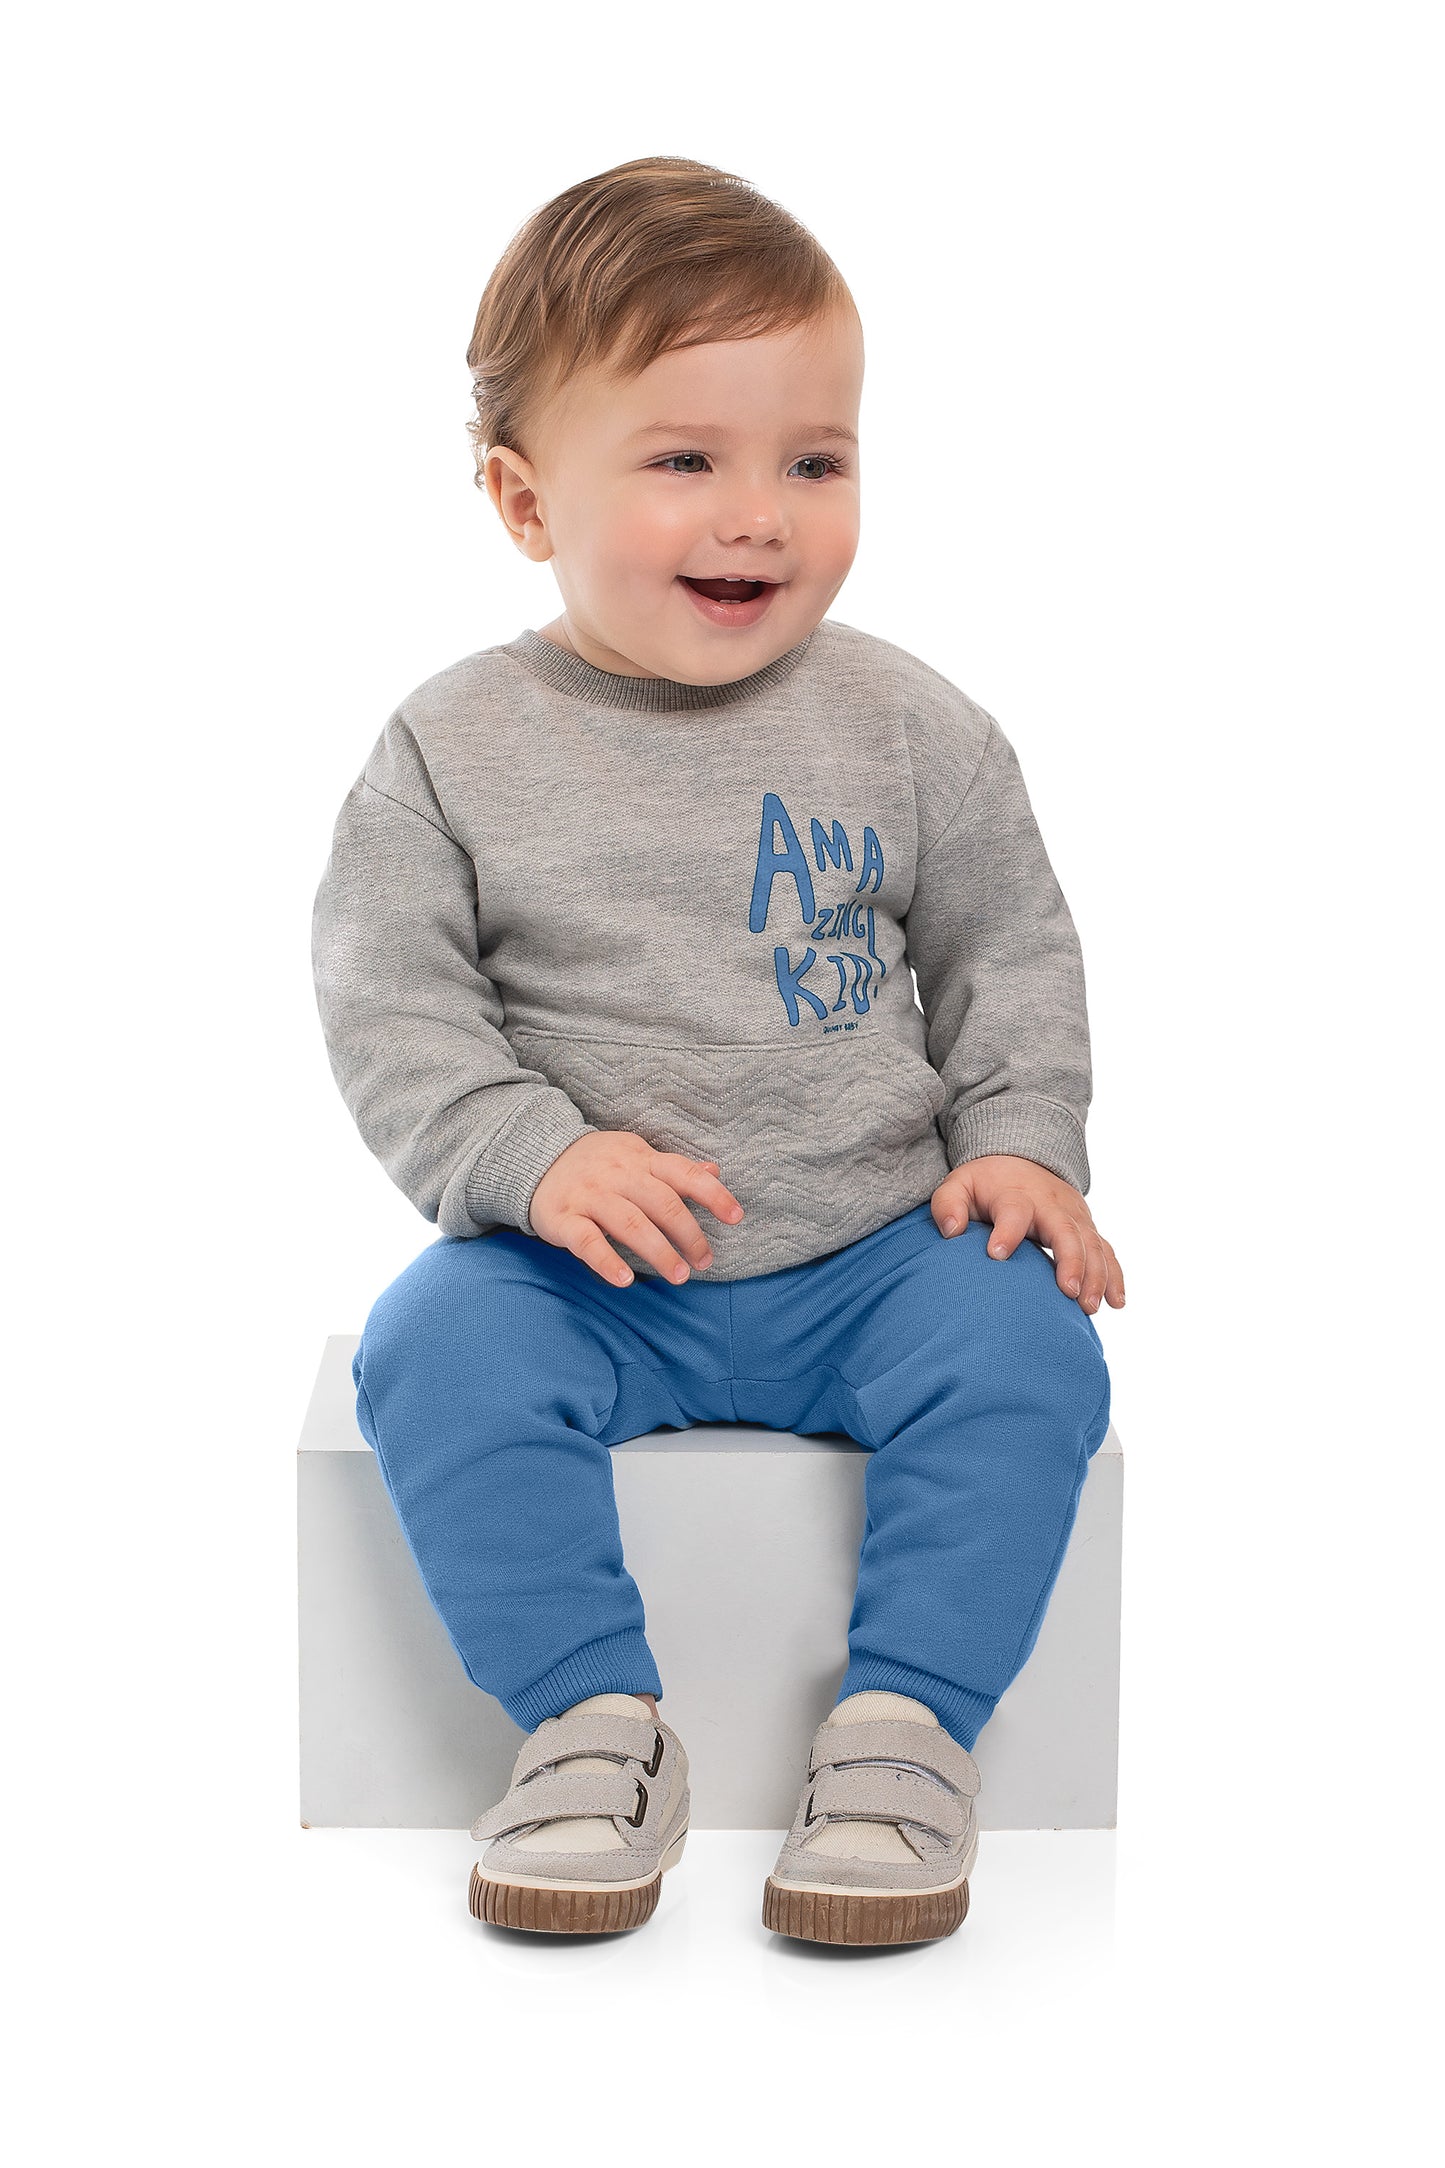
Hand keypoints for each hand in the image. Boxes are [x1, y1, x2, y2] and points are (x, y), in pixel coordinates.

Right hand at [528, 1131, 744, 1287]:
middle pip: (661, 1203)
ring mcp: (589, 1196)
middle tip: (704, 1262)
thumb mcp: (636, 1155)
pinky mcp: (563, 1218)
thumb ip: (674, 1168)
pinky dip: (607, 1262)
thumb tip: (715, 1171)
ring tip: (680, 1276)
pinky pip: (587, 1242)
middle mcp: (617, 1174)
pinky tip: (625, 1281)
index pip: (683, 1173)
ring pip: (630, 1224)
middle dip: (689, 1235)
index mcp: (640, 1159)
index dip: (713, 1195)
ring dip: (659, 1252)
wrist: (534, 1157)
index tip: (736, 1217)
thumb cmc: (597, 1163)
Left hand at [931, 1153, 1125, 1314]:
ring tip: (1089, 1307)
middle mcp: (1051, 1205)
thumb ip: (948, 1205)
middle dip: (1070, 1261)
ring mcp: (1074, 1217)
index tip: (997, 1255)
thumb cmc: (985, 1184)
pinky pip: (1107, 1252)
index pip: (1014, 1211)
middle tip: (1068, 1292)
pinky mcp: (1087, 1228)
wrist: (1020, 1161)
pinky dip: (1115, 1276)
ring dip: (1096, 1275)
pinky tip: (1117, 1303)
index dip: (1006, 1231)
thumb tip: (950, 1231)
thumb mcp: (959, 1185)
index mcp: (1015, 1194)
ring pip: (1092, 1244)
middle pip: (1066, 1231)